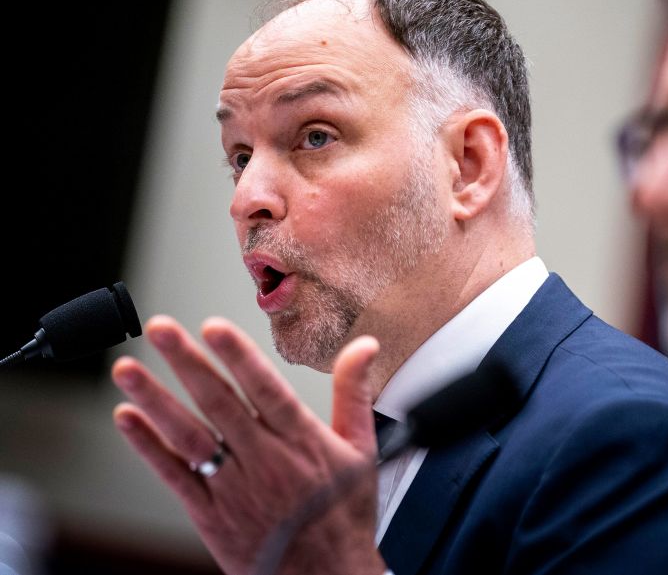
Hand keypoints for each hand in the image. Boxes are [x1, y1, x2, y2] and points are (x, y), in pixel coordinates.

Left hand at [112, 315, 387, 574]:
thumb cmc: (343, 516)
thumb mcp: (362, 449)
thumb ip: (355, 392)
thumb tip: (364, 346)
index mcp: (302, 442)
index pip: (266, 389)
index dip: (238, 357)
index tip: (213, 327)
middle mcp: (266, 461)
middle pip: (220, 404)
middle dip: (187, 363)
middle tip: (160, 330)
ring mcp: (235, 488)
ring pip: (190, 437)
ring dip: (156, 400)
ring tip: (128, 369)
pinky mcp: (212, 515)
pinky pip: (174, 477)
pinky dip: (148, 447)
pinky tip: (128, 419)